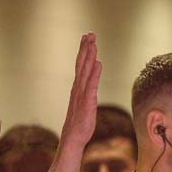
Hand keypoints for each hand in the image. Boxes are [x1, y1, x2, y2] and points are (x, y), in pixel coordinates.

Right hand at [59, 33, 102, 148]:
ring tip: (93, 43)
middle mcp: (78, 88)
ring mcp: (81, 94)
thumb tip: (91, 86)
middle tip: (89, 34)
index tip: (86, 38)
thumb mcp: (85, 105)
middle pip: (82, 64)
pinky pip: (91, 85)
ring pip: (86, 71)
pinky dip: (94, 73)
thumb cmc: (80, 123)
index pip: (80, 66)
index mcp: (77, 88)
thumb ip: (87, 93)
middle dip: (86, 48)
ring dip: (89, 56)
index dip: (84, 51)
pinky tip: (98, 63)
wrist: (73, 138)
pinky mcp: (87, 102)